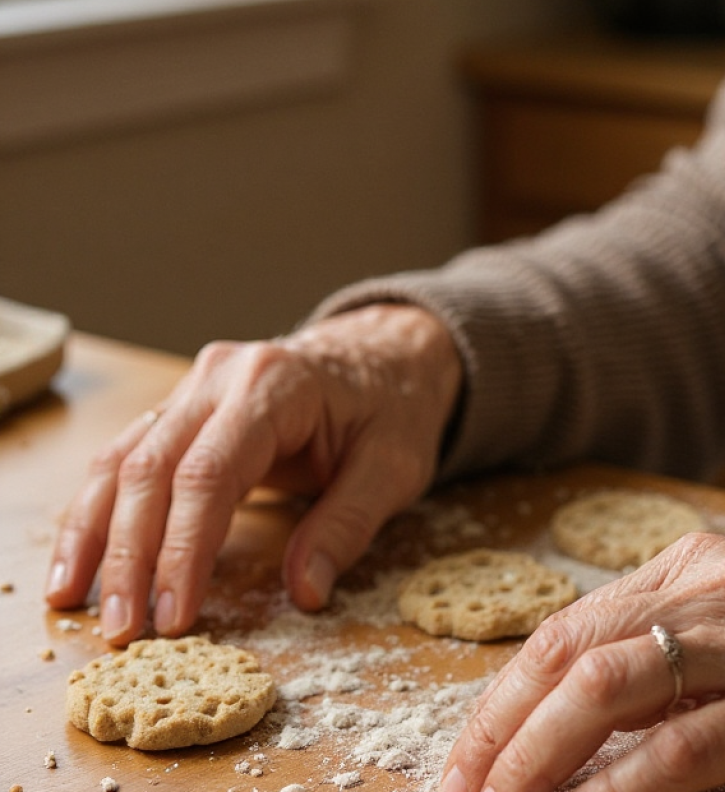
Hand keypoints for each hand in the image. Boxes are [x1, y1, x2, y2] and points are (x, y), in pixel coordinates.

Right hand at [45, 304, 461, 645]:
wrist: (385, 356)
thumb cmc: (393, 408)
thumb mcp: (394, 467)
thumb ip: (348, 526)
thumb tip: (305, 594)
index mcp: (276, 385)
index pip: (210, 472)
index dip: (185, 548)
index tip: (175, 614)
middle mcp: (222, 376)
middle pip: (152, 466)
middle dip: (130, 552)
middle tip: (122, 627)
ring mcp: (198, 386)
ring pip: (124, 457)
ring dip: (95, 531)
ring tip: (71, 599)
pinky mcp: (188, 406)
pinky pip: (131, 454)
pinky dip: (103, 506)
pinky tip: (83, 554)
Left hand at [442, 533, 724, 791]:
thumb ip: (659, 645)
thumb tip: (569, 714)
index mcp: (679, 569)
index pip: (563, 629)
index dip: (501, 697)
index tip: (464, 757)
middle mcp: (702, 590)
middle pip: (569, 654)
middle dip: (500, 729)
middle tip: (460, 790)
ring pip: (611, 687)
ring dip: (542, 754)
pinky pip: (689, 744)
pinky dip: (626, 784)